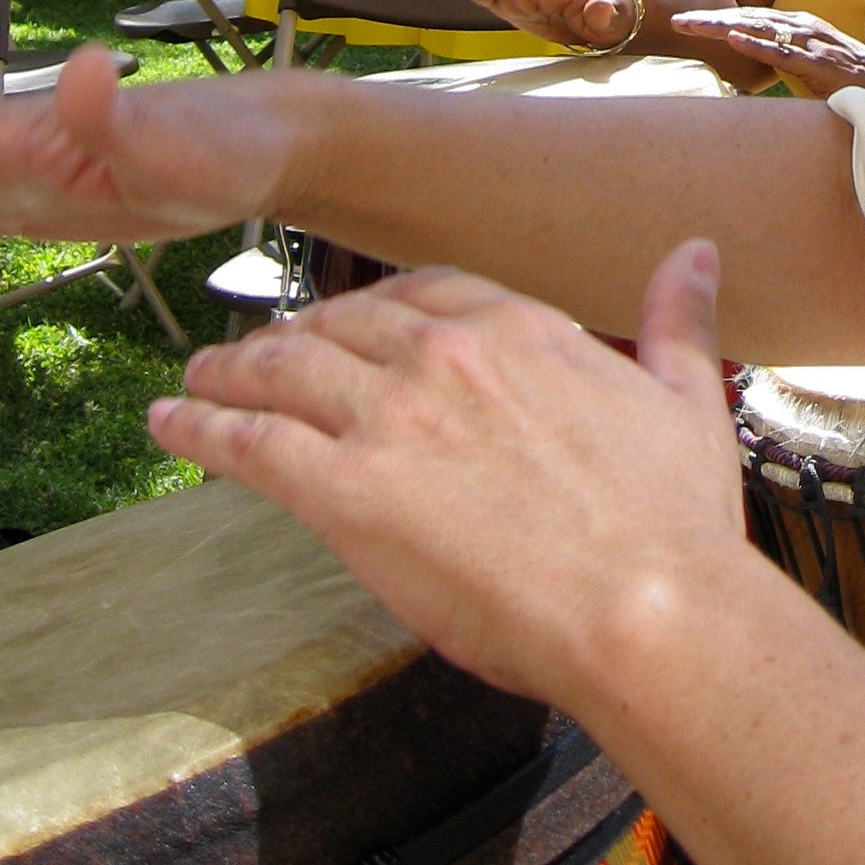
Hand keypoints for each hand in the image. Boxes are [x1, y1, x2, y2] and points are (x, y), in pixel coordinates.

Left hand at [149, 239, 750, 703]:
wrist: (647, 611)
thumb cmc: (674, 525)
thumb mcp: (687, 400)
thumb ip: (676, 320)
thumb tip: (696, 253)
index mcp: (519, 330)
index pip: (427, 294)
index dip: (379, 307)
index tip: (355, 322)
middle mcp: (444, 356)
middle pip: (342, 323)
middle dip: (292, 333)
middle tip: (257, 351)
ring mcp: (389, 420)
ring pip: (282, 368)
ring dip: (229, 367)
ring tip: (197, 378)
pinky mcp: (346, 492)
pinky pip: (249, 442)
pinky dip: (199, 425)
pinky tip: (168, 422)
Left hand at [668, 5, 864, 97]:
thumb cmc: (851, 81)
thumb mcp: (813, 64)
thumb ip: (788, 59)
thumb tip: (758, 66)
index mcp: (800, 25)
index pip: (751, 17)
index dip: (718, 18)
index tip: (687, 22)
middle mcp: (803, 26)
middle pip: (747, 18)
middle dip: (710, 19)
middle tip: (676, 20)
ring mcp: (810, 43)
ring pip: (758, 30)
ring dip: (722, 26)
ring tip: (693, 26)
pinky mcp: (818, 63)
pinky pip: (782, 52)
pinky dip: (756, 44)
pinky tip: (733, 39)